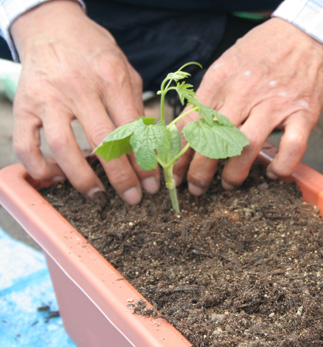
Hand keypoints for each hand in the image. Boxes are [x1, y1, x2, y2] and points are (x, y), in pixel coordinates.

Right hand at [11, 0, 158, 203]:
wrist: (52, 27)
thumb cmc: (95, 52)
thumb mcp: (126, 70)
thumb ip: (137, 105)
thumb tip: (152, 145)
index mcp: (110, 77)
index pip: (132, 129)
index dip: (144, 161)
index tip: (152, 184)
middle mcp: (78, 87)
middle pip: (104, 142)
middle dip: (122, 177)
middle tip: (133, 198)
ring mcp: (48, 97)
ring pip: (63, 147)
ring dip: (83, 178)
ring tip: (99, 194)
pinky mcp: (24, 106)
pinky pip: (25, 144)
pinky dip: (39, 167)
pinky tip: (57, 178)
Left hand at [173, 17, 322, 195]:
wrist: (305, 34)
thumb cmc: (262, 51)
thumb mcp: (227, 64)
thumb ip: (209, 95)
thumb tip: (186, 129)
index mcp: (222, 79)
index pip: (192, 122)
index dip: (180, 153)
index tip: (176, 173)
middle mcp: (246, 92)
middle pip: (214, 138)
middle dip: (200, 170)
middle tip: (196, 188)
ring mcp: (276, 103)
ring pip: (247, 146)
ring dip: (235, 173)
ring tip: (229, 184)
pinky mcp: (304, 112)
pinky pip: (292, 147)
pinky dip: (282, 166)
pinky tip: (274, 174)